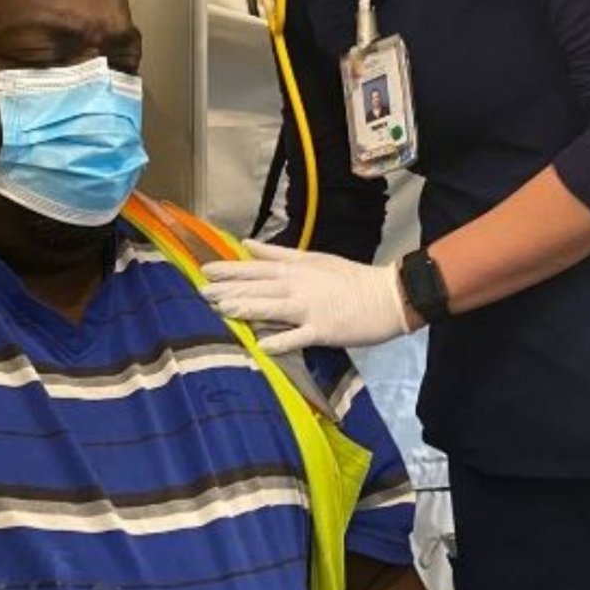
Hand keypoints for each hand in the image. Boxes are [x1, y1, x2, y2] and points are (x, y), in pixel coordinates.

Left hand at [199, 241, 417, 351]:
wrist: (389, 295)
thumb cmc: (349, 278)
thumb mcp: (313, 258)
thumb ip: (278, 253)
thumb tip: (247, 244)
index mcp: (296, 269)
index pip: (256, 267)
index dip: (230, 269)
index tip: (204, 270)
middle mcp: (299, 286)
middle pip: (259, 286)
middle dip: (228, 289)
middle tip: (200, 292)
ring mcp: (311, 308)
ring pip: (273, 308)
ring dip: (248, 308)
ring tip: (222, 310)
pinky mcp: (324, 330)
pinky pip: (299, 336)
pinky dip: (281, 341)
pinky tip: (261, 346)